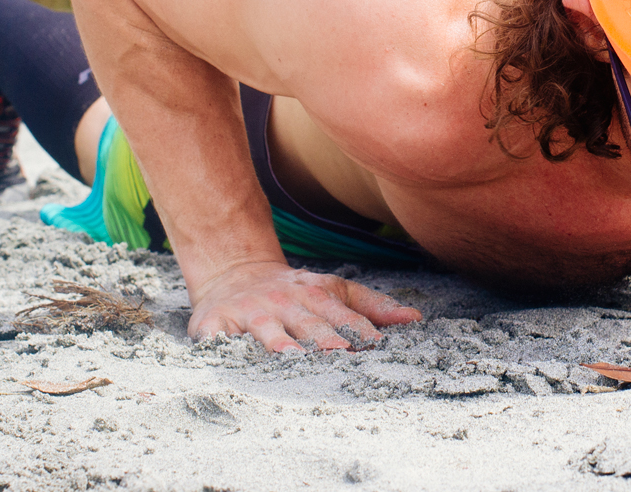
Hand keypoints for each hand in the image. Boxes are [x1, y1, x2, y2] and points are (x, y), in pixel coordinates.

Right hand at [187, 260, 421, 351]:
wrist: (233, 272)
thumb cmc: (293, 291)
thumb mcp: (333, 290)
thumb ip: (371, 305)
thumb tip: (414, 319)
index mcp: (315, 293)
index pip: (341, 313)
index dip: (358, 328)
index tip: (376, 344)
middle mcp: (284, 301)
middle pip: (307, 322)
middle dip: (325, 338)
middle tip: (341, 354)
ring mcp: (250, 311)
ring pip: (267, 329)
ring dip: (280, 342)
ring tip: (293, 357)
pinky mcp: (216, 323)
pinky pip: (219, 338)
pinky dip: (224, 347)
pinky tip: (232, 358)